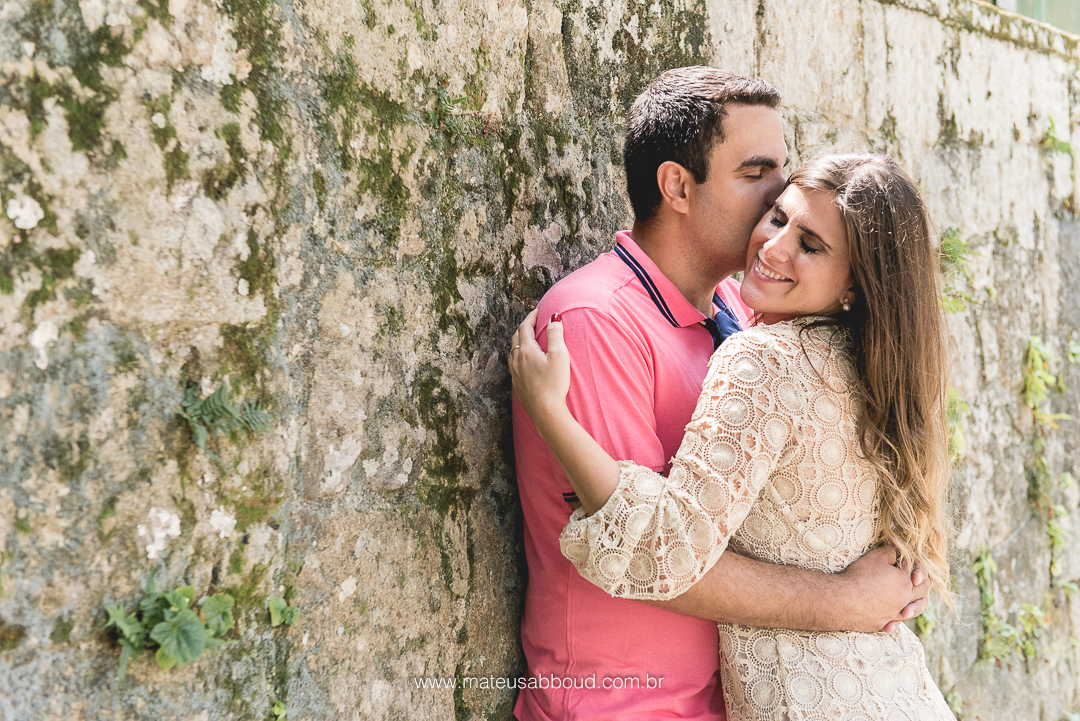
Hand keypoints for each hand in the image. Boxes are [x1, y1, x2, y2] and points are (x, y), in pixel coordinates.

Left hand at [509, 310, 570, 427]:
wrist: (545, 412)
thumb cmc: (554, 384)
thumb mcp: (559, 355)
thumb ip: (555, 334)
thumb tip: (553, 317)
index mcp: (526, 351)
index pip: (525, 327)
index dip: (531, 317)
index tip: (538, 311)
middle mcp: (517, 360)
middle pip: (516, 338)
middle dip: (524, 327)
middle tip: (533, 322)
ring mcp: (515, 373)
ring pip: (513, 351)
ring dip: (519, 342)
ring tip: (528, 340)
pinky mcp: (517, 385)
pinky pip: (514, 364)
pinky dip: (518, 356)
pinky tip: (524, 361)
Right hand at [837, 546, 928, 632]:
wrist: (843, 599)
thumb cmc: (860, 576)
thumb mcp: (876, 557)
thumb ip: (891, 552)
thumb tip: (896, 553)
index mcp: (907, 582)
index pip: (917, 572)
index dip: (911, 565)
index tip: (900, 561)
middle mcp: (905, 600)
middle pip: (922, 593)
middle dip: (920, 585)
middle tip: (913, 579)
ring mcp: (895, 614)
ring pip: (912, 611)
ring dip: (913, 607)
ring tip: (908, 605)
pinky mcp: (882, 623)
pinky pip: (894, 622)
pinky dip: (894, 621)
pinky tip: (890, 621)